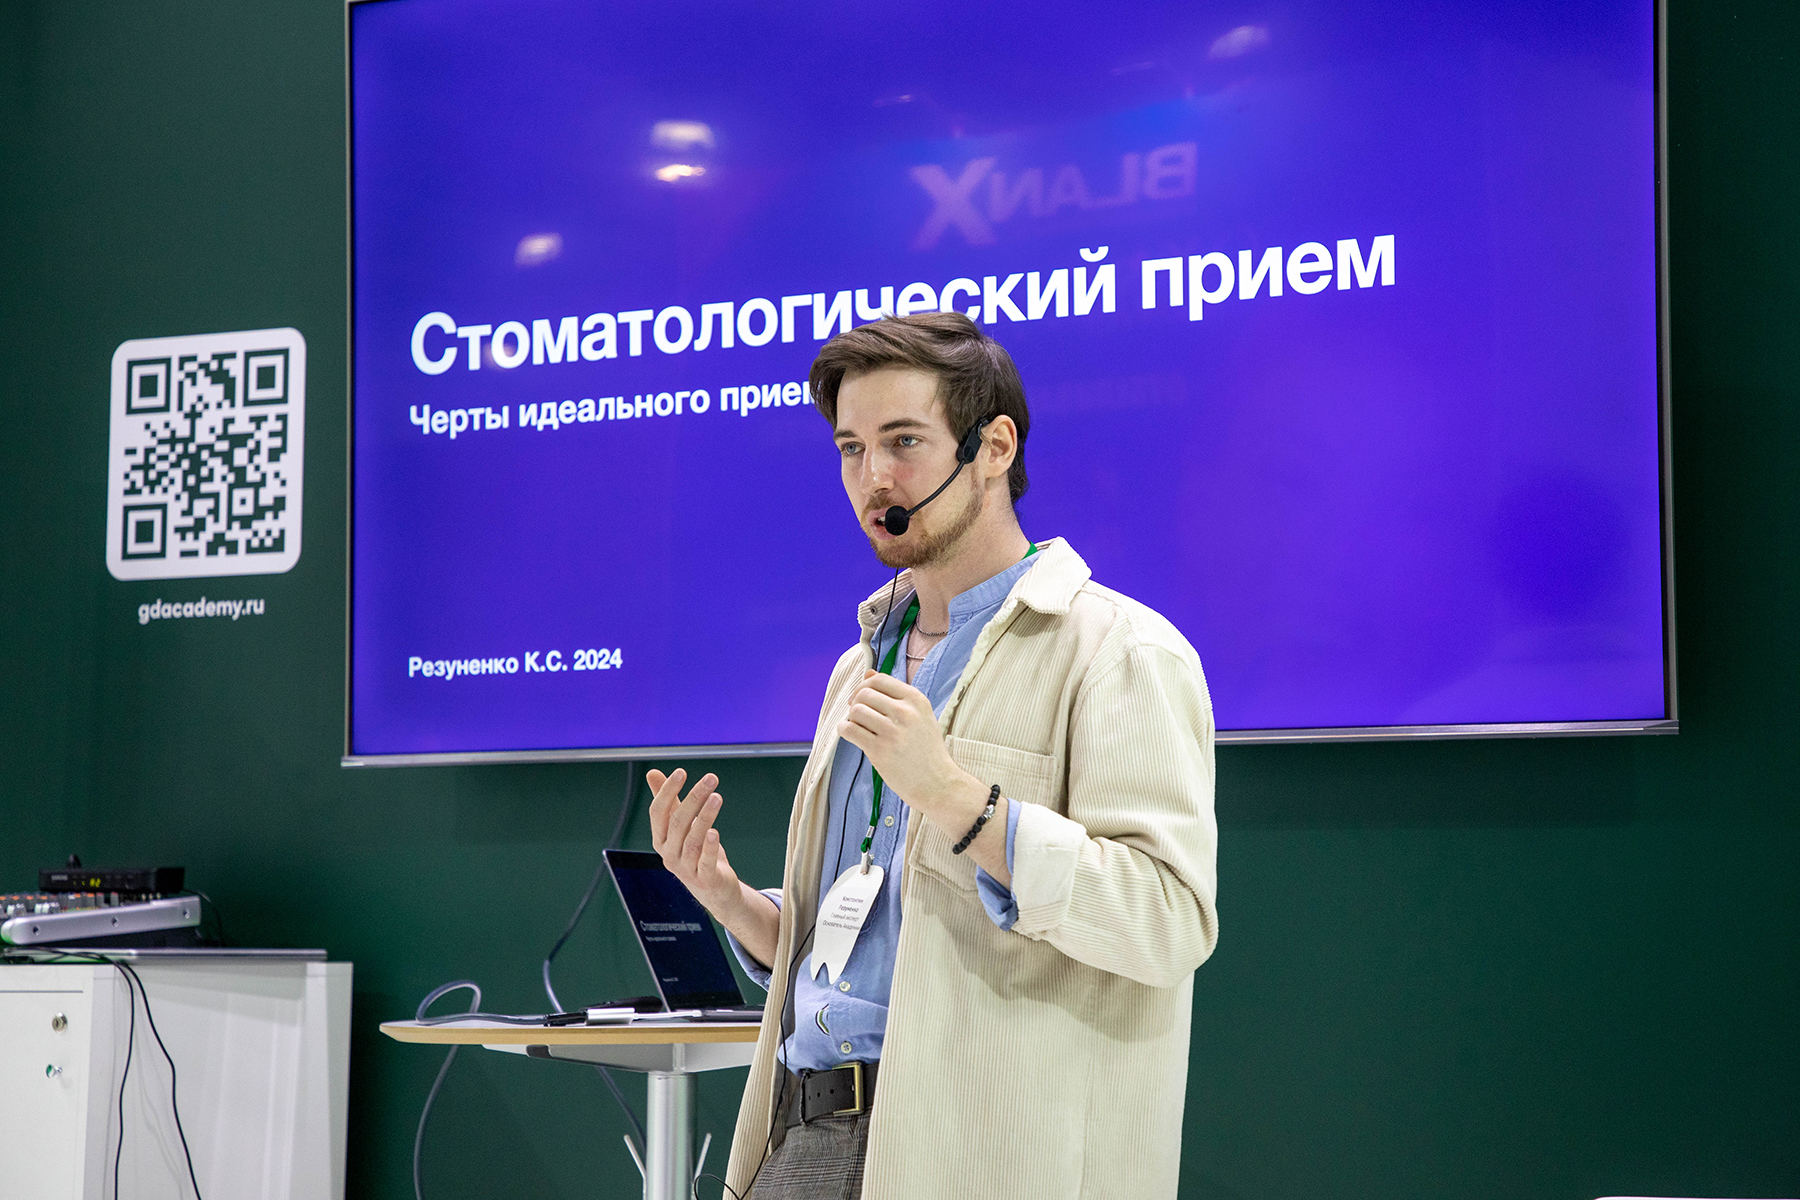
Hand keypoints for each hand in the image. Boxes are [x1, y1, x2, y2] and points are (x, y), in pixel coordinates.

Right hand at [647, 768, 744, 916]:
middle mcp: (669, 853)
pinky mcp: (704, 878)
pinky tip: (715, 831)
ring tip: (717, 797)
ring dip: (705, 816)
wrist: (713, 889)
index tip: (681, 772)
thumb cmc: (695, 852)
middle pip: (677, 823)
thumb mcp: (681, 825)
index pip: (658, 812)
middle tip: (710, 779)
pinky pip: (704, 861)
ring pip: (692, 839)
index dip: (667, 792)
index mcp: (660, 839)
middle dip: (693, 798)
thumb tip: (652, 773)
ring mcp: (685, 868)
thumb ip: (668, 801)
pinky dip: (709, 846)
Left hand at [838, 671, 985, 828]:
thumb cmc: (926, 750)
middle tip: (858, 716)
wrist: (937, 783)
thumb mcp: (919, 715)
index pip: (879, 680)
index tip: (861, 699)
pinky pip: (849, 730)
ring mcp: (892, 731)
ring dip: (851, 718)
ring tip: (859, 728)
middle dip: (856, 703)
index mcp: (916, 700)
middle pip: (864, 694)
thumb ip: (894, 694)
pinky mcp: (879, 750)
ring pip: (855, 711)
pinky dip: (844, 730)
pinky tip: (851, 735)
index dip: (864, 687)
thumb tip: (868, 673)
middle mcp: (905, 712)